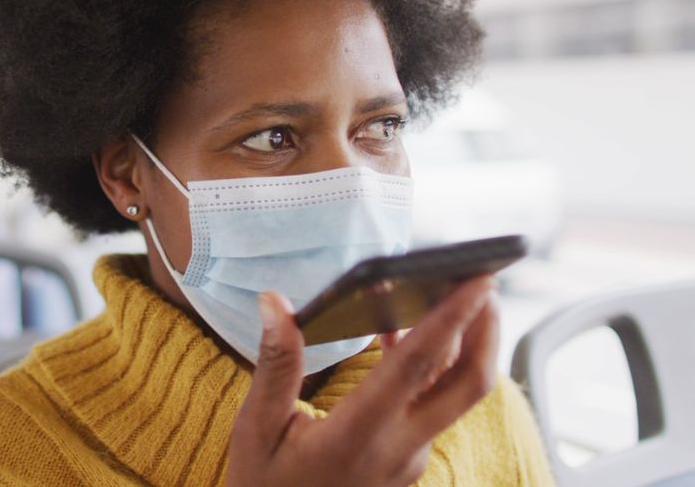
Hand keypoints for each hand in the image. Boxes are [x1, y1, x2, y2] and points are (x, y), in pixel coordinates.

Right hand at [227, 276, 499, 486]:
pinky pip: (433, 406)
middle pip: (469, 384)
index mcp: (359, 435)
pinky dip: (434, 366)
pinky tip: (403, 336)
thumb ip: (276, 365)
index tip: (478, 280)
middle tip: (484, 280)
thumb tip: (277, 302)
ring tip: (450, 294)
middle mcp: (399, 448)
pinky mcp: (409, 462)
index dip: (452, 318)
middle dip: (485, 328)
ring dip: (463, 345)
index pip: (418, 366)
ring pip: (455, 395)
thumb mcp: (256, 430)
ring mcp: (410, 458)